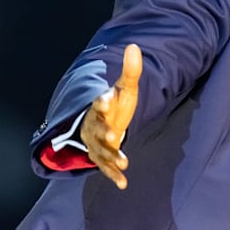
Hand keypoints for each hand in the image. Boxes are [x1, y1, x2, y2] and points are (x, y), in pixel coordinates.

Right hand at [81, 44, 140, 189]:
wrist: (99, 124)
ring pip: (101, 151)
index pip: (99, 103)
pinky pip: (106, 168)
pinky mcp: (102, 158)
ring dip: (111, 156)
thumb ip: (130, 71)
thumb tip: (134, 46)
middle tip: (113, 134)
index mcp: (101, 107)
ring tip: (124, 161)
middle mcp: (95, 126)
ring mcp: (97, 144)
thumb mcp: (125, 88)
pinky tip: (123, 184)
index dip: (103, 101)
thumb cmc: (114, 106)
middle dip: (104, 131)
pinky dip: (114, 175)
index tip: (106, 97)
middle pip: (97, 129)